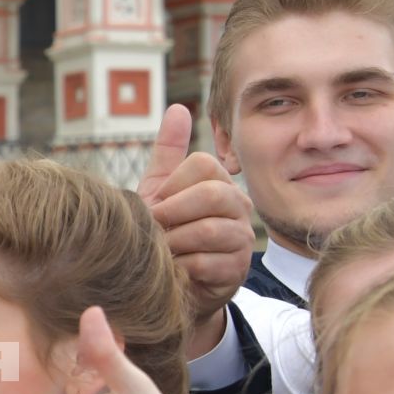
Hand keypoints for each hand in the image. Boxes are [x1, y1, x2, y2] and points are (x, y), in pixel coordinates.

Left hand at [134, 105, 252, 341]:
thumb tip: (177, 107)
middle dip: (173, 211)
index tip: (154, 204)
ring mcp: (240, 239)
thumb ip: (168, 153)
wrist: (171, 286)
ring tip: (160, 250)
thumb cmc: (165, 233)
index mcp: (219, 183)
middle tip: (153, 228)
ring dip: (174, 241)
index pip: (204, 165)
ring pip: (208, 229)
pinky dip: (181, 267)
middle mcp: (238, 206)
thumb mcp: (160, 191)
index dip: (173, 185)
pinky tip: (172, 270)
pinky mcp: (235, 271)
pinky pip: (206, 262)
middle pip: (211, 193)